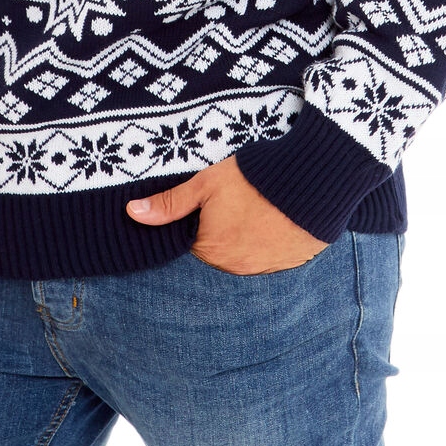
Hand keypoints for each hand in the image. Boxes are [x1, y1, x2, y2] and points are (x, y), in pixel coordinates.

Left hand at [126, 154, 328, 273]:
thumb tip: (132, 214)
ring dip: (242, 237)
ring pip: (241, 255)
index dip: (196, 221)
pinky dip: (265, 241)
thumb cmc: (255, 179)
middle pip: (215, 250)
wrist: (313, 184)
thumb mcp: (207, 183)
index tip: (206, 204)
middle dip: (218, 230)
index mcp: (211, 247)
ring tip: (252, 208)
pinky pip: (267, 256)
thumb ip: (171, 202)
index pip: (190, 242)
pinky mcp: (288, 263)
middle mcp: (235, 266)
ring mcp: (263, 267)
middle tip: (232, 202)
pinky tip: (271, 218)